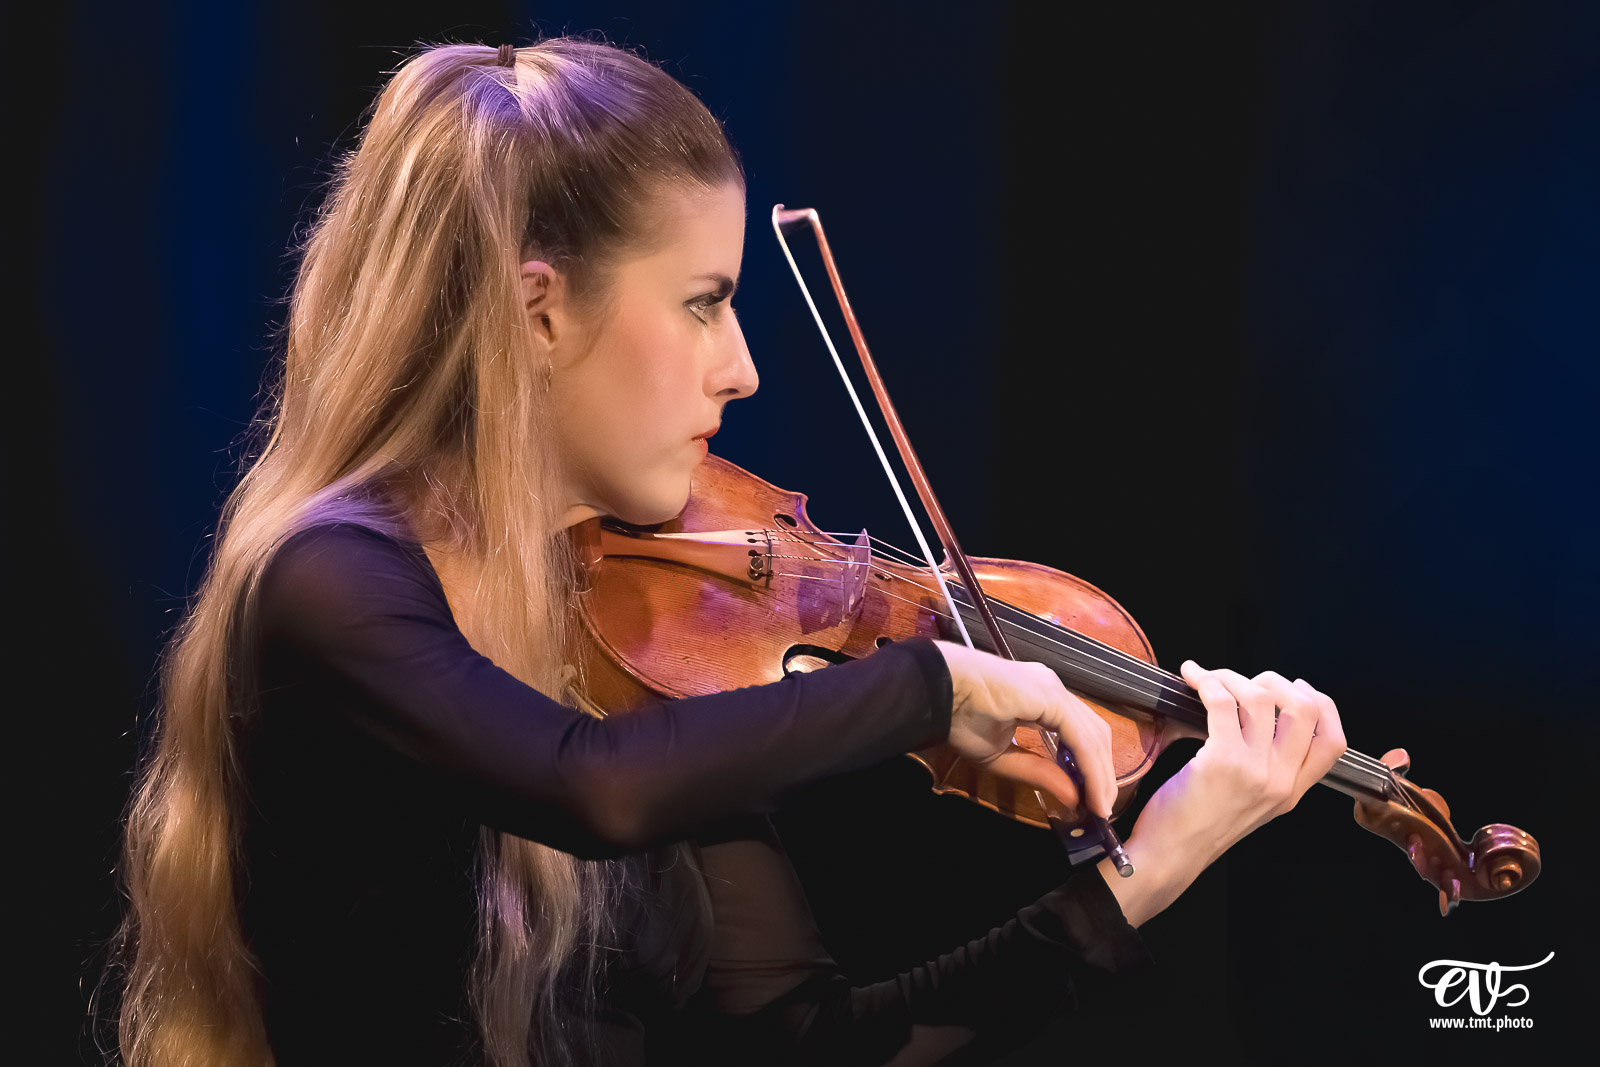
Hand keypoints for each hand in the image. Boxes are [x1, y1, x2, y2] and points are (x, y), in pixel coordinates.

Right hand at [932, 640, 1116, 818]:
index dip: (1089, 766)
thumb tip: (1074, 798)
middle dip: (1101, 772)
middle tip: (1101, 807)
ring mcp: (1055, 689)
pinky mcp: (1052, 697)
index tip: (1090, 798)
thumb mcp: (1002, 757)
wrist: (938, 692)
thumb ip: (1038, 774)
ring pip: (1093, 735)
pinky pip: (1080, 737)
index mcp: (1041, 698)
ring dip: (1100, 774)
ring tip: (1099, 806)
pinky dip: (1091, 767)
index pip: (1079, 732)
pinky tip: (1091, 791)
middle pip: (1094, 733)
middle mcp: (1053, 689)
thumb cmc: (960, 718)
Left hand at [1099, 661, 1346, 925]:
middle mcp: (1281, 781)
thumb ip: (1266, 767)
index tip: (1296, 687)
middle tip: (1244, 681)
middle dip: (1275, 682)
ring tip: (1209, 679)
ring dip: (1231, 677)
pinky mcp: (1221, 761)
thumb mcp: (1250, 802)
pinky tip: (1192, 678)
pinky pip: (1222, 701)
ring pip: (1260, 698)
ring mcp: (1255, 771)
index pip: (1334, 742)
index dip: (1322, 705)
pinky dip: (1206, 681)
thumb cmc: (1198, 824)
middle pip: (1305, 710)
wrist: (1170, 855)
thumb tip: (1259, 713)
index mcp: (1292, 791)